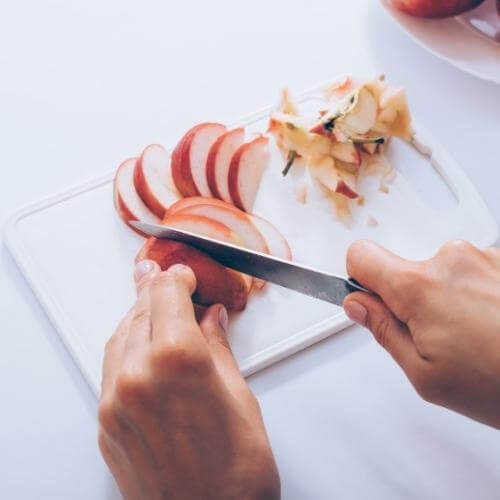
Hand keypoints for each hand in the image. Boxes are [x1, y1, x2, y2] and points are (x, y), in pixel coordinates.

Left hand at [98, 261, 279, 499]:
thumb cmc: (237, 474)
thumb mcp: (240, 397)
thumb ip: (218, 348)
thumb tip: (212, 319)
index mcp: (178, 362)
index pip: (167, 295)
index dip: (176, 278)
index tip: (183, 274)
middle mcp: (139, 377)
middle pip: (140, 311)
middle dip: (155, 290)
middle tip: (163, 277)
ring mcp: (116, 402)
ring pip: (119, 336)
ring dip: (137, 316)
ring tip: (153, 306)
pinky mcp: (107, 424)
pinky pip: (110, 369)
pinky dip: (125, 347)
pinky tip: (142, 345)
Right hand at [344, 240, 499, 428]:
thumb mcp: (425, 374)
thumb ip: (383, 331)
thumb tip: (358, 306)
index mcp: (421, 287)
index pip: (361, 255)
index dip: (358, 279)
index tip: (367, 299)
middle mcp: (452, 260)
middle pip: (403, 269)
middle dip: (407, 300)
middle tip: (433, 338)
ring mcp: (483, 257)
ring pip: (438, 272)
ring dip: (444, 299)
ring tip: (471, 337)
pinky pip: (469, 272)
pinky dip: (472, 295)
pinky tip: (491, 327)